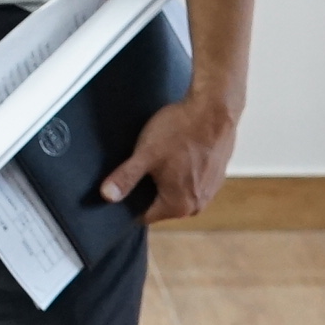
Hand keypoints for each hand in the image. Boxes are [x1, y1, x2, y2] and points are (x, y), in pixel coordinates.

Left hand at [100, 87, 239, 225]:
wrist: (215, 109)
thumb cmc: (181, 131)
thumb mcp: (146, 154)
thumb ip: (125, 178)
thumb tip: (107, 196)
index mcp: (178, 206)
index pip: (144, 215)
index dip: (129, 201)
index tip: (125, 183)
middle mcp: (197, 205)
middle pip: (161, 204)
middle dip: (149, 188)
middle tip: (143, 164)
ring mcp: (210, 190)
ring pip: (177, 190)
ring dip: (168, 178)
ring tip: (162, 156)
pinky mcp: (217, 175)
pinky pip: (192, 180)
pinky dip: (183, 170)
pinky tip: (178, 151)